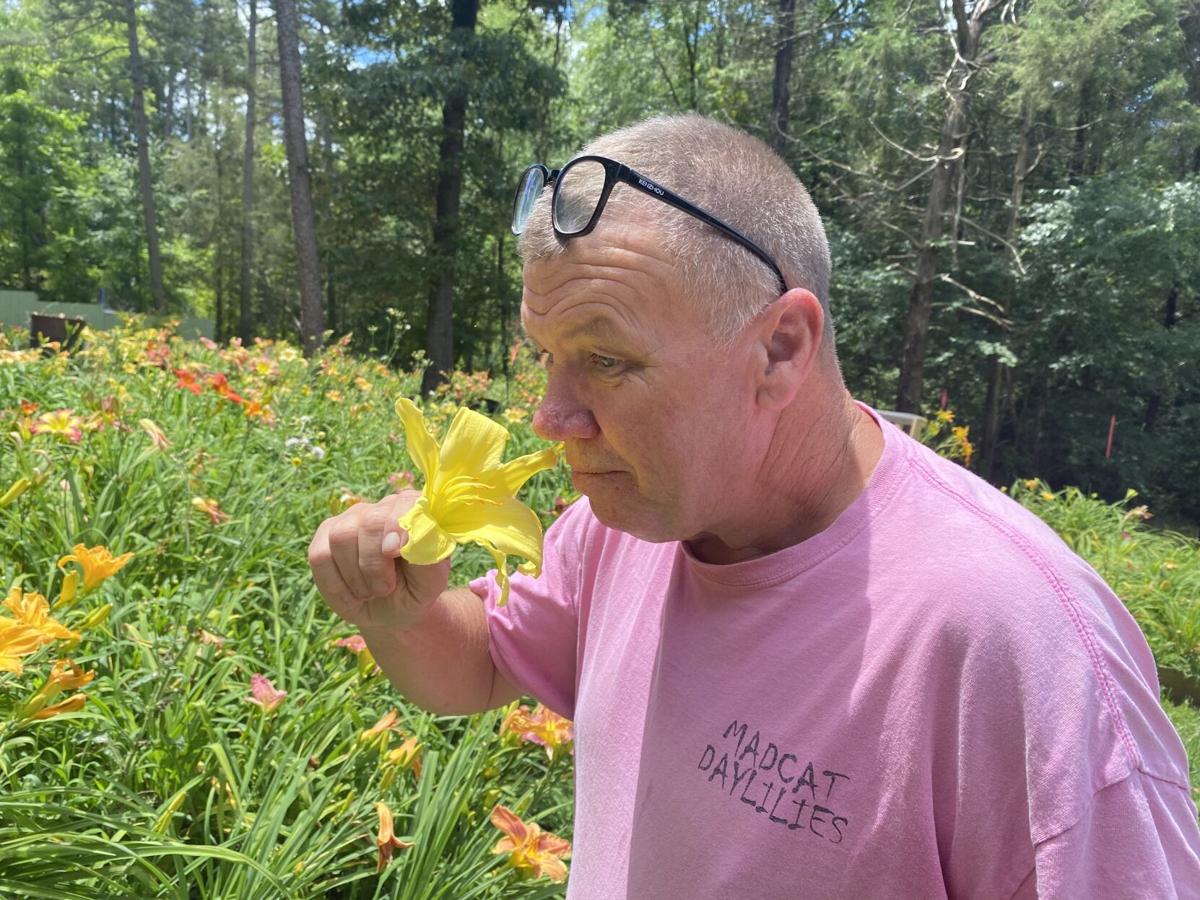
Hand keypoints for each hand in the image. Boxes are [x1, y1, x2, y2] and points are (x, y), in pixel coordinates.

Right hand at [308, 489, 450, 631]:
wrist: (391, 611)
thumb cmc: (414, 590)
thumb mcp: (431, 582)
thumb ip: (429, 556)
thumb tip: (414, 537)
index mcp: (413, 511)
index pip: (404, 503)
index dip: (396, 525)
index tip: (395, 552)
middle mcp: (380, 508)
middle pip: (368, 521)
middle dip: (374, 563)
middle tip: (386, 588)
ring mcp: (349, 521)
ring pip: (341, 537)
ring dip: (356, 575)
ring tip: (372, 591)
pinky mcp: (324, 539)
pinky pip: (320, 556)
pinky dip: (337, 585)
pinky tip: (353, 595)